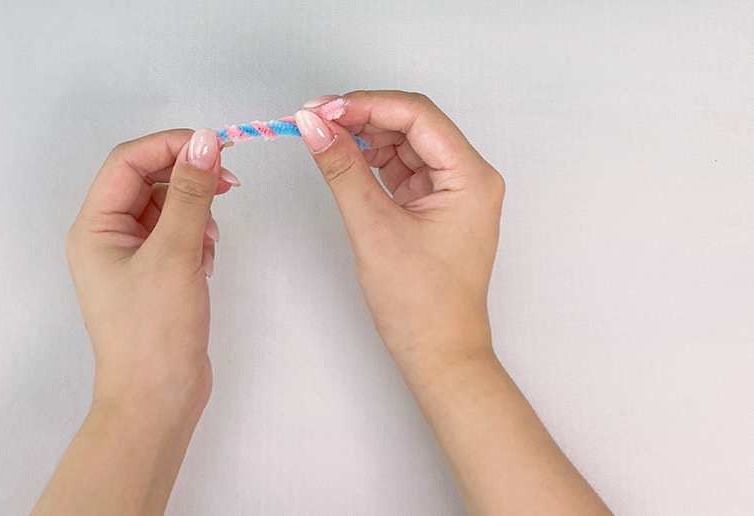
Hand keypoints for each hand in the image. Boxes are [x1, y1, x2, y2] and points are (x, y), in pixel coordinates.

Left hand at [65, 128, 238, 413]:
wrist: (157, 399)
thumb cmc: (154, 331)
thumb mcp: (175, 253)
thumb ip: (190, 193)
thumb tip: (204, 141)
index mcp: (94, 227)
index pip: (128, 161)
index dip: (171, 145)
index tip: (216, 146)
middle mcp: (107, 236)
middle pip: (148, 181)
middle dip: (188, 180)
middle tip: (229, 185)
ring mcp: (130, 257)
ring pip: (166, 207)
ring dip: (195, 213)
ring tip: (210, 243)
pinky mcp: (154, 275)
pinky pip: (176, 235)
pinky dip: (197, 238)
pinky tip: (206, 263)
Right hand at [296, 92, 611, 515]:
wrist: (438, 354)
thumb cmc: (421, 304)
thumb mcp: (374, 227)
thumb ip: (342, 169)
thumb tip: (314, 125)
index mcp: (471, 177)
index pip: (417, 116)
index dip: (366, 105)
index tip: (322, 110)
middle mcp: (469, 177)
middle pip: (412, 124)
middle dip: (362, 118)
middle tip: (314, 120)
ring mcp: (453, 192)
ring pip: (404, 144)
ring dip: (364, 138)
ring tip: (324, 141)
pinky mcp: (435, 207)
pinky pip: (402, 169)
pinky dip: (372, 163)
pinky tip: (344, 161)